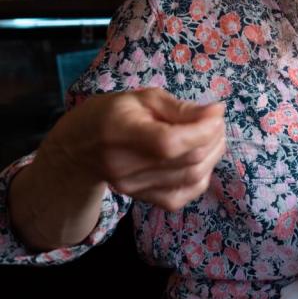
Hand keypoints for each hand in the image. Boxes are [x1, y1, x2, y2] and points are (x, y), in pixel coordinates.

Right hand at [40, 88, 226, 211]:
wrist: (79, 148)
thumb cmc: (114, 114)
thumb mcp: (143, 98)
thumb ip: (181, 108)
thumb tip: (217, 113)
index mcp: (120, 133)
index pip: (169, 143)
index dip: (202, 130)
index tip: (216, 113)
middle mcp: (125, 167)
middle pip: (187, 162)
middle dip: (213, 139)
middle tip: (216, 122)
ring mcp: (134, 188)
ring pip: (192, 179)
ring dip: (213, 156)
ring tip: (213, 137)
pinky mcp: (143, 199)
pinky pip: (184, 195)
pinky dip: (202, 176)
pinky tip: (201, 159)